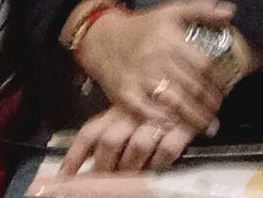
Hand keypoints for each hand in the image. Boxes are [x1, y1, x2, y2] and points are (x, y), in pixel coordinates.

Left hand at [62, 104, 197, 175]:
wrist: (196, 80)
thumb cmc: (158, 100)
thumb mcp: (128, 112)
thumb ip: (109, 131)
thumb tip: (85, 160)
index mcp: (117, 110)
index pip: (90, 134)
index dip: (75, 156)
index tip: (66, 175)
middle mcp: (134, 114)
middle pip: (110, 142)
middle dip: (105, 167)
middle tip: (102, 182)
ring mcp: (158, 119)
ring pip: (137, 147)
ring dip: (132, 167)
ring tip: (131, 178)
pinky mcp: (183, 126)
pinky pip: (168, 149)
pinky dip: (161, 162)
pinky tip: (158, 168)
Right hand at [72, 0, 234, 131]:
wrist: (102, 39)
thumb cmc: (142, 28)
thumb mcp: (171, 12)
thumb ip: (201, 9)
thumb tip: (230, 12)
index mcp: (168, 38)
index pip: (204, 65)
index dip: (219, 82)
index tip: (226, 90)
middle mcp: (154, 58)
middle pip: (192, 88)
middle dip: (210, 105)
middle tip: (218, 111)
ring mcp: (139, 79)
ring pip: (176, 105)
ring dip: (195, 119)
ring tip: (207, 126)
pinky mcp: (126, 96)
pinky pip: (153, 115)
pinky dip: (169, 124)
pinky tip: (179, 129)